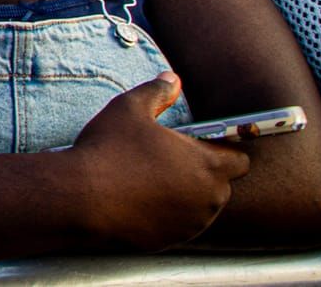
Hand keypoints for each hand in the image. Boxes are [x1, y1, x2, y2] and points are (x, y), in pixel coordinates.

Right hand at [68, 73, 247, 250]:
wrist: (81, 197)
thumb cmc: (109, 150)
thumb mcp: (130, 108)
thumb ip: (157, 92)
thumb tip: (172, 80)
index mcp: (208, 165)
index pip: (240, 160)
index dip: (222, 149)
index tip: (200, 144)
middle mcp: (208, 198)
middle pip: (220, 185)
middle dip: (202, 173)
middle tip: (169, 159)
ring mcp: (190, 223)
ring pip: (200, 207)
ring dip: (185, 195)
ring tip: (152, 180)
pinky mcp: (171, 240)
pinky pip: (178, 225)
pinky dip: (167, 214)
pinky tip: (140, 200)